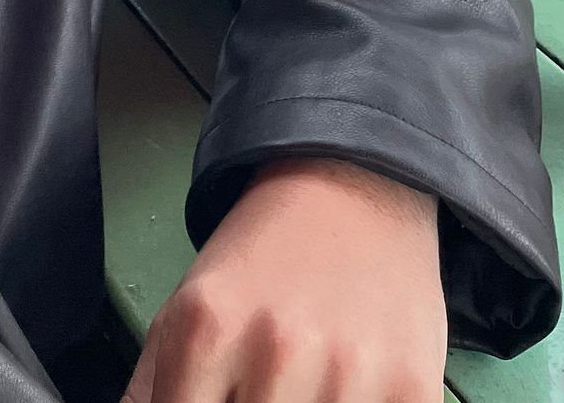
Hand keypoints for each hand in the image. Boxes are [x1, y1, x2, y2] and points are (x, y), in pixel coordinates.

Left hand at [121, 157, 445, 402]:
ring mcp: (348, 374)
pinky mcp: (412, 389)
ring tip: (302, 385)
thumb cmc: (264, 257)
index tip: (216, 401)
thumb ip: (151, 387)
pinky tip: (345, 391)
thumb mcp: (187, 306)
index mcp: (207, 329)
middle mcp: (275, 350)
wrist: (353, 182)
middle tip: (256, 388)